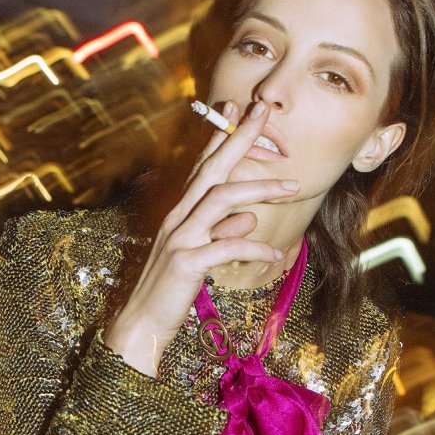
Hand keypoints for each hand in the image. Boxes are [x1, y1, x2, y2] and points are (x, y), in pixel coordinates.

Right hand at [103, 101, 299, 374]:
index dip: (220, 137)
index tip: (238, 109)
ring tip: (293, 187)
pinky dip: (253, 247)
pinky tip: (275, 253)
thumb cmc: (170, 291)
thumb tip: (249, 218)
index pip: (203, 167)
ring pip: (222, 199)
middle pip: (213, 169)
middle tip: (266, 113)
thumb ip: (222, 233)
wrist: (141, 324)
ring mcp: (180, 238)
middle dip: (241, 138)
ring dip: (260, 189)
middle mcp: (178, 218)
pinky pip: (227, 247)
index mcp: (180, 214)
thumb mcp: (200, 257)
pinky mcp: (187, 263)